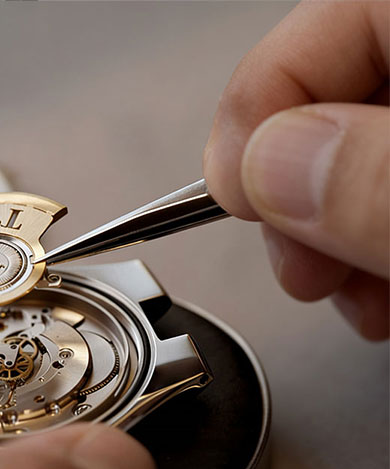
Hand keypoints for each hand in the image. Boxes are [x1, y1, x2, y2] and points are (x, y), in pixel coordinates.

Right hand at [204, 1, 388, 339]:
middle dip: (293, 196)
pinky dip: (366, 238)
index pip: (313, 31)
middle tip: (296, 263)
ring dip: (325, 233)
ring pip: (353, 150)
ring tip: (340, 293)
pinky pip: (384, 181)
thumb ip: (380, 181)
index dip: (255, 121)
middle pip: (329, 96)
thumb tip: (266, 170)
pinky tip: (372, 286)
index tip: (238, 204)